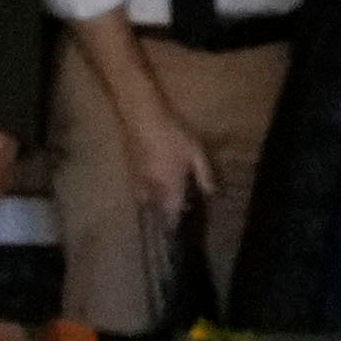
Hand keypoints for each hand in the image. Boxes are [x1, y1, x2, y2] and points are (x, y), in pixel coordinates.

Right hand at [119, 106, 207, 222]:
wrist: (143, 116)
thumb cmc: (173, 135)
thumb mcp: (196, 152)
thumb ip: (205, 175)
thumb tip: (211, 193)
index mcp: (170, 187)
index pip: (172, 212)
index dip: (175, 221)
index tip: (180, 224)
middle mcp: (152, 189)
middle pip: (158, 208)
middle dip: (165, 210)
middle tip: (176, 205)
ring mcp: (138, 180)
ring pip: (146, 199)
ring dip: (155, 200)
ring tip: (164, 194)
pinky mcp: (129, 169)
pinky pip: (138, 187)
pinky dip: (146, 188)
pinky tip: (153, 179)